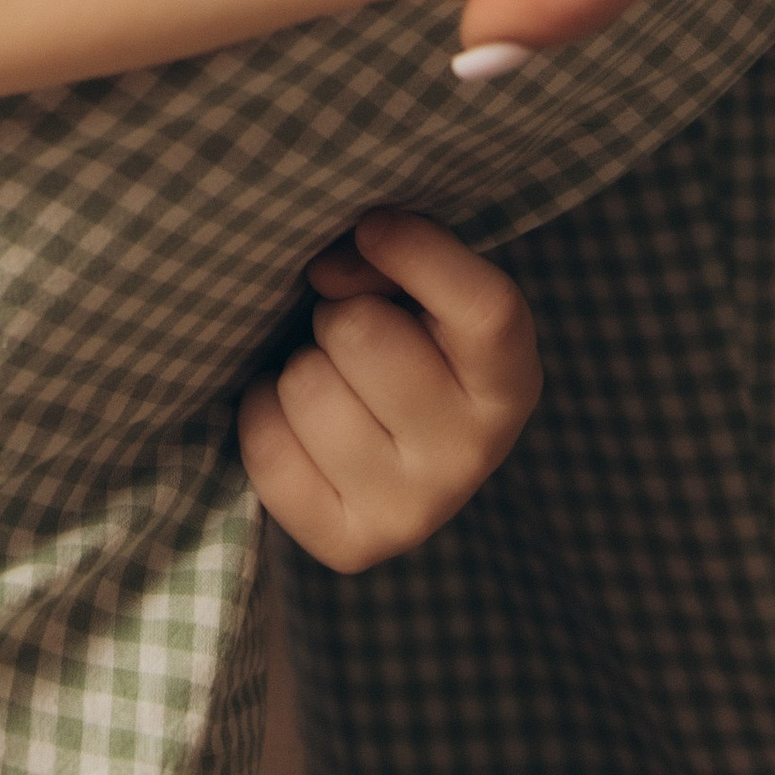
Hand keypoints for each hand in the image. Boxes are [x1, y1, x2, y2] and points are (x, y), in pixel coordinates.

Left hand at [238, 211, 540, 570]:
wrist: (381, 441)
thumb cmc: (399, 337)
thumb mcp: (415, 283)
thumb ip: (391, 253)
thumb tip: (327, 271)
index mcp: (510, 379)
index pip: (486, 309)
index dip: (417, 252)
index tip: (372, 229)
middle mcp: (474, 454)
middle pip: (360, 333)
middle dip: (337, 314)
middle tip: (351, 335)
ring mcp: (415, 511)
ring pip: (305, 385)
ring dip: (299, 366)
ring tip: (331, 382)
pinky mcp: (350, 545)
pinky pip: (268, 446)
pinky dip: (265, 416)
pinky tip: (300, 425)